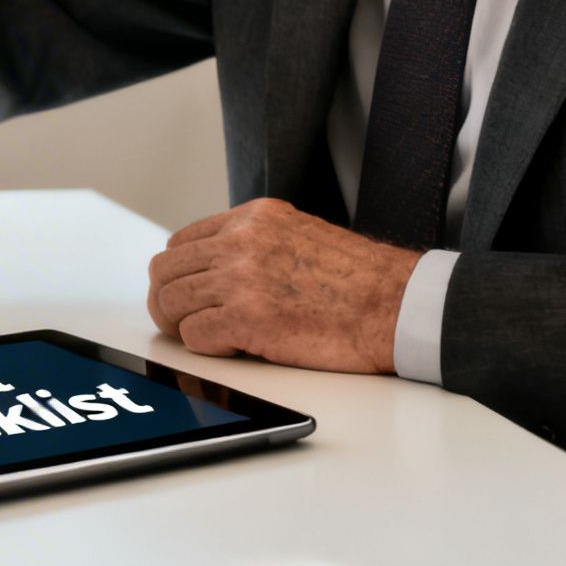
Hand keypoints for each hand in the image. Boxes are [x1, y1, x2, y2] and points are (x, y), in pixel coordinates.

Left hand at [146, 198, 418, 373]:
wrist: (399, 307)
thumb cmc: (361, 284)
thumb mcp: (300, 237)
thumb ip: (257, 245)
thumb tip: (214, 269)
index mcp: (255, 218)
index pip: (183, 241)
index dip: (178, 273)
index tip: (185, 294)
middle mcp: (243, 241)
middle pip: (166, 270)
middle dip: (167, 300)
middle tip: (179, 322)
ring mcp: (242, 277)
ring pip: (171, 301)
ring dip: (181, 325)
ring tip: (206, 336)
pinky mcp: (248, 316)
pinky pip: (194, 334)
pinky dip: (206, 346)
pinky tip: (233, 347)